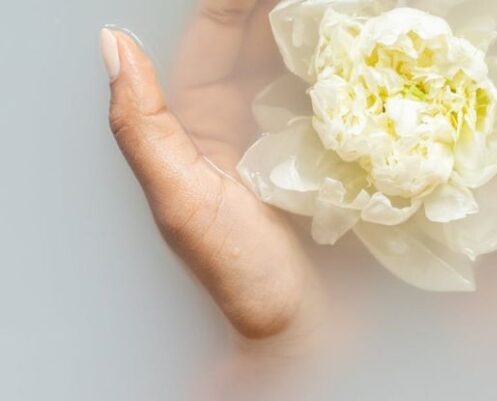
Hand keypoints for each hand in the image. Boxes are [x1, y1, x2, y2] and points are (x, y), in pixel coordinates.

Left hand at [100, 0, 313, 338]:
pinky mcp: (326, 156)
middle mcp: (240, 123)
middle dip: (282, 11)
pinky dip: (345, 72)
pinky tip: (365, 53)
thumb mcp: (182, 201)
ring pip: (296, 67)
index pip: (212, 42)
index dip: (234, 4)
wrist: (301, 329)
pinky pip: (331, 100)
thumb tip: (112, 44)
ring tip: (339, 9)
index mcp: (197, 127)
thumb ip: (143, 127)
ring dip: (316, 32)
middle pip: (258, 46)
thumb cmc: (240, 275)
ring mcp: (287, 138)